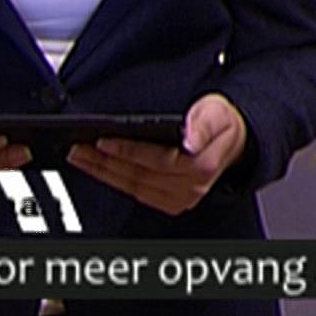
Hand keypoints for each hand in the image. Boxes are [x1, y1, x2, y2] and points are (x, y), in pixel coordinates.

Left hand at [67, 93, 247, 215]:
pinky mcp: (172, 202)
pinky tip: (101, 169)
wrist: (236, 141)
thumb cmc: (223, 124)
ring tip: (82, 157)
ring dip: (104, 173)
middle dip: (104, 163)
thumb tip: (191, 138)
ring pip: (133, 188)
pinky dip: (116, 180)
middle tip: (79, 149)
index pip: (155, 161)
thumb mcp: (217, 113)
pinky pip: (137, 192)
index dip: (126, 152)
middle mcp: (189, 188)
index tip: (102, 141)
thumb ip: (204, 123)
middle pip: (138, 177)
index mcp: (199, 166)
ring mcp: (180, 198)